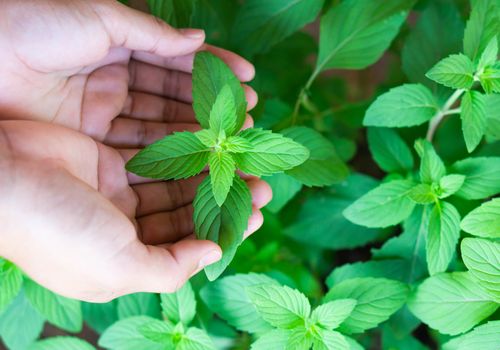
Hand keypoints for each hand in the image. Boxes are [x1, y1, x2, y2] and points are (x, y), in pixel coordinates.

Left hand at [0, 0, 256, 145]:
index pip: (173, 62)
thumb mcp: (100, 18)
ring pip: (159, 125)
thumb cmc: (33, 27)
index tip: (248, 78)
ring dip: (196, 132)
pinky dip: (168, 151)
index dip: (211, 69)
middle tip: (249, 116)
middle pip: (171, 98)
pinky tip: (199, 155)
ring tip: (234, 138)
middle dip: (210, 106)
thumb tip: (199, 39)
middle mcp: (111, 84)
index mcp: (114, 48)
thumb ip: (152, 33)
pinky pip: (137, 147)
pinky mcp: (88, 144)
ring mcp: (100, 117)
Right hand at [0, 121, 270, 301]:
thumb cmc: (59, 234)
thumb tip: (214, 254)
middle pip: (184, 211)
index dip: (223, 231)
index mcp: (124, 260)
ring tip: (245, 157)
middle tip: (262, 182)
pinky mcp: (107, 158)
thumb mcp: (119, 268)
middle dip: (223, 198)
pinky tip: (213, 142)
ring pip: (174, 181)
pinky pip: (156, 154)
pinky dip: (184, 150)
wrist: (1, 179)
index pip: (185, 246)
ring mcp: (114, 190)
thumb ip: (171, 267)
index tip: (257, 213)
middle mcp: (121, 227)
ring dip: (209, 171)